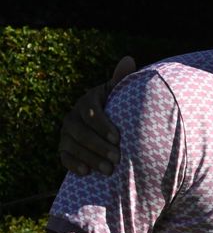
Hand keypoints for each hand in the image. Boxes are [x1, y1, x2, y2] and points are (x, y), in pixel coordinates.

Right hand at [59, 56, 135, 175]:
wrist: (107, 124)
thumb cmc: (117, 105)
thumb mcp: (119, 92)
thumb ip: (122, 79)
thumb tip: (129, 59)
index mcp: (87, 101)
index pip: (91, 113)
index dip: (104, 126)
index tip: (118, 138)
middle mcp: (72, 117)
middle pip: (81, 133)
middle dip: (100, 146)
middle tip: (118, 158)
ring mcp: (66, 133)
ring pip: (73, 146)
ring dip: (90, 158)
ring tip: (109, 170)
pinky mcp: (63, 148)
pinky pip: (64, 157)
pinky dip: (73, 165)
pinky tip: (86, 173)